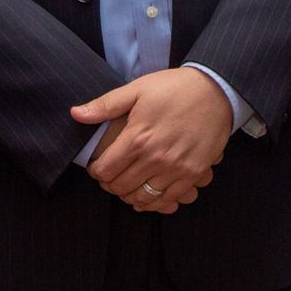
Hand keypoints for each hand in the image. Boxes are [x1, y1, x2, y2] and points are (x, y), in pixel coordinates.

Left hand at [73, 68, 232, 213]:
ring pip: (143, 197)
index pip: (106, 170)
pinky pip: (168, 199)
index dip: (96, 172)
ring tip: (127, 185)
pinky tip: (147, 194)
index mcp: (138, 137)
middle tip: (109, 178)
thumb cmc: (174, 88)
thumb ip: (105, 105)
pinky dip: (154, 202)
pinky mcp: (193, 174)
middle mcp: (156, 157)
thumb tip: (75, 114)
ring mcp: (176, 168)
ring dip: (130, 195)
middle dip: (110, 185)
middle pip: (121, 187)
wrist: (215, 91)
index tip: (96, 168)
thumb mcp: (137, 89)